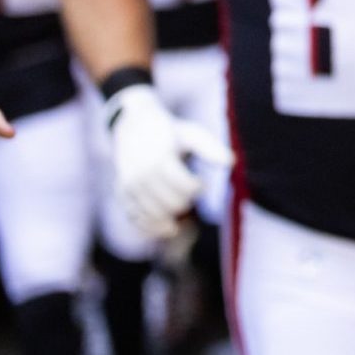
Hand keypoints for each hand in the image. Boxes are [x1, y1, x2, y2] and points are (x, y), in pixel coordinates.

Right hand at [107, 85, 232, 239]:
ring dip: (173, 217)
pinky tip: (169, 228)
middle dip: (186, 201)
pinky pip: (137, 220)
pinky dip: (153, 228)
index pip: (185, 187)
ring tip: (181, 204)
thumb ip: (211, 148)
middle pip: (173, 204)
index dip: (197, 188)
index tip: (201, 183)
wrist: (134, 126)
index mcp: (160, 159)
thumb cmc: (170, 132)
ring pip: (156, 216)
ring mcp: (129, 187)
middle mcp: (141, 175)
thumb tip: (232, 163)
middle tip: (189, 192)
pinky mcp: (123, 195)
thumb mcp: (192, 134)